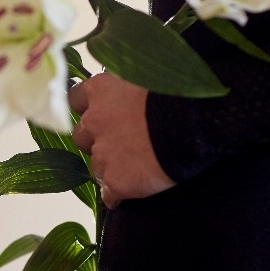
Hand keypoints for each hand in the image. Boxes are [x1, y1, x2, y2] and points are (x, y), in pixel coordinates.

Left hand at [68, 73, 174, 208]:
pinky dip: (116, 195)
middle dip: (96, 141)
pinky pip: (109, 194)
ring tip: (132, 170)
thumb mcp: (147, 75)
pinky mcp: (115, 181)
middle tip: (121, 143)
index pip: (76, 99)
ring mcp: (102, 154)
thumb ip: (129, 85)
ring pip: (95, 167)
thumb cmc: (177, 90)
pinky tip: (129, 194)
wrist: (193, 121)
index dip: (88, 109)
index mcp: (101, 91)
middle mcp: (94, 122)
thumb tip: (131, 91)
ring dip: (108, 168)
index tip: (100, 112)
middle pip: (82, 136)